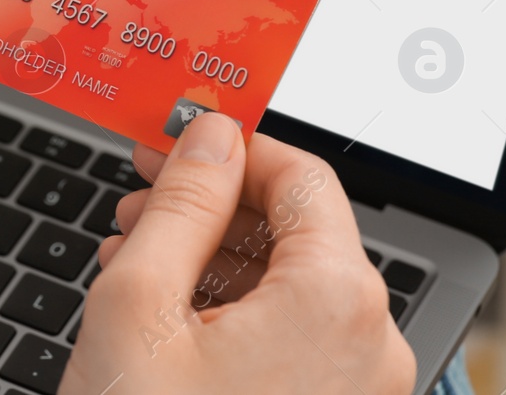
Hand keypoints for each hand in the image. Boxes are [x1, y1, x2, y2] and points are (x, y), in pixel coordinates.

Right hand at [63, 113, 414, 394]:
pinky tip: (166, 321)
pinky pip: (295, 340)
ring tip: (135, 264)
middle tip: (137, 204)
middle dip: (211, 207)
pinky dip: (233, 315)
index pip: (302, 174)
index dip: (228, 146)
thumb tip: (210, 136)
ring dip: (212, 260)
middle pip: (299, 231)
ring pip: (291, 288)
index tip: (171, 141)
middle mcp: (371, 343)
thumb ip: (182, 205)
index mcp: (336, 297)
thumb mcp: (141, 306)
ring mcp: (360, 391)